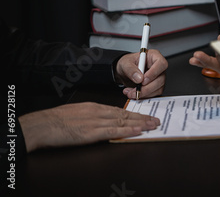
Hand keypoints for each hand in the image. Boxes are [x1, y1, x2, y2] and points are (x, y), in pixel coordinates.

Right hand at [18, 102, 160, 152]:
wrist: (43, 124)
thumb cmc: (56, 120)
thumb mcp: (77, 112)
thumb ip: (91, 116)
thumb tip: (101, 120)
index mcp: (94, 107)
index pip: (119, 110)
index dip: (134, 114)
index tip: (144, 116)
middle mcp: (98, 112)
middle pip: (125, 114)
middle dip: (142, 117)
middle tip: (155, 120)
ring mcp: (96, 122)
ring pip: (123, 122)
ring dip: (140, 123)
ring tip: (152, 125)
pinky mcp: (91, 133)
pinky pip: (113, 131)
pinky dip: (127, 130)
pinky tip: (137, 130)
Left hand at [114, 49, 167, 98]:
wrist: (125, 72)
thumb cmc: (128, 63)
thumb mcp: (125, 63)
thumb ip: (131, 70)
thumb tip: (138, 78)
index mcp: (154, 57)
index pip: (161, 64)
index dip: (154, 73)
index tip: (143, 80)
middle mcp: (158, 68)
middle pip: (161, 79)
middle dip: (147, 88)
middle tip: (136, 90)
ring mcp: (159, 78)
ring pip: (158, 88)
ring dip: (144, 93)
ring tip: (131, 92)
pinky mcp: (156, 87)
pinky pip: (154, 94)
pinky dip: (143, 96)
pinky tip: (134, 93)